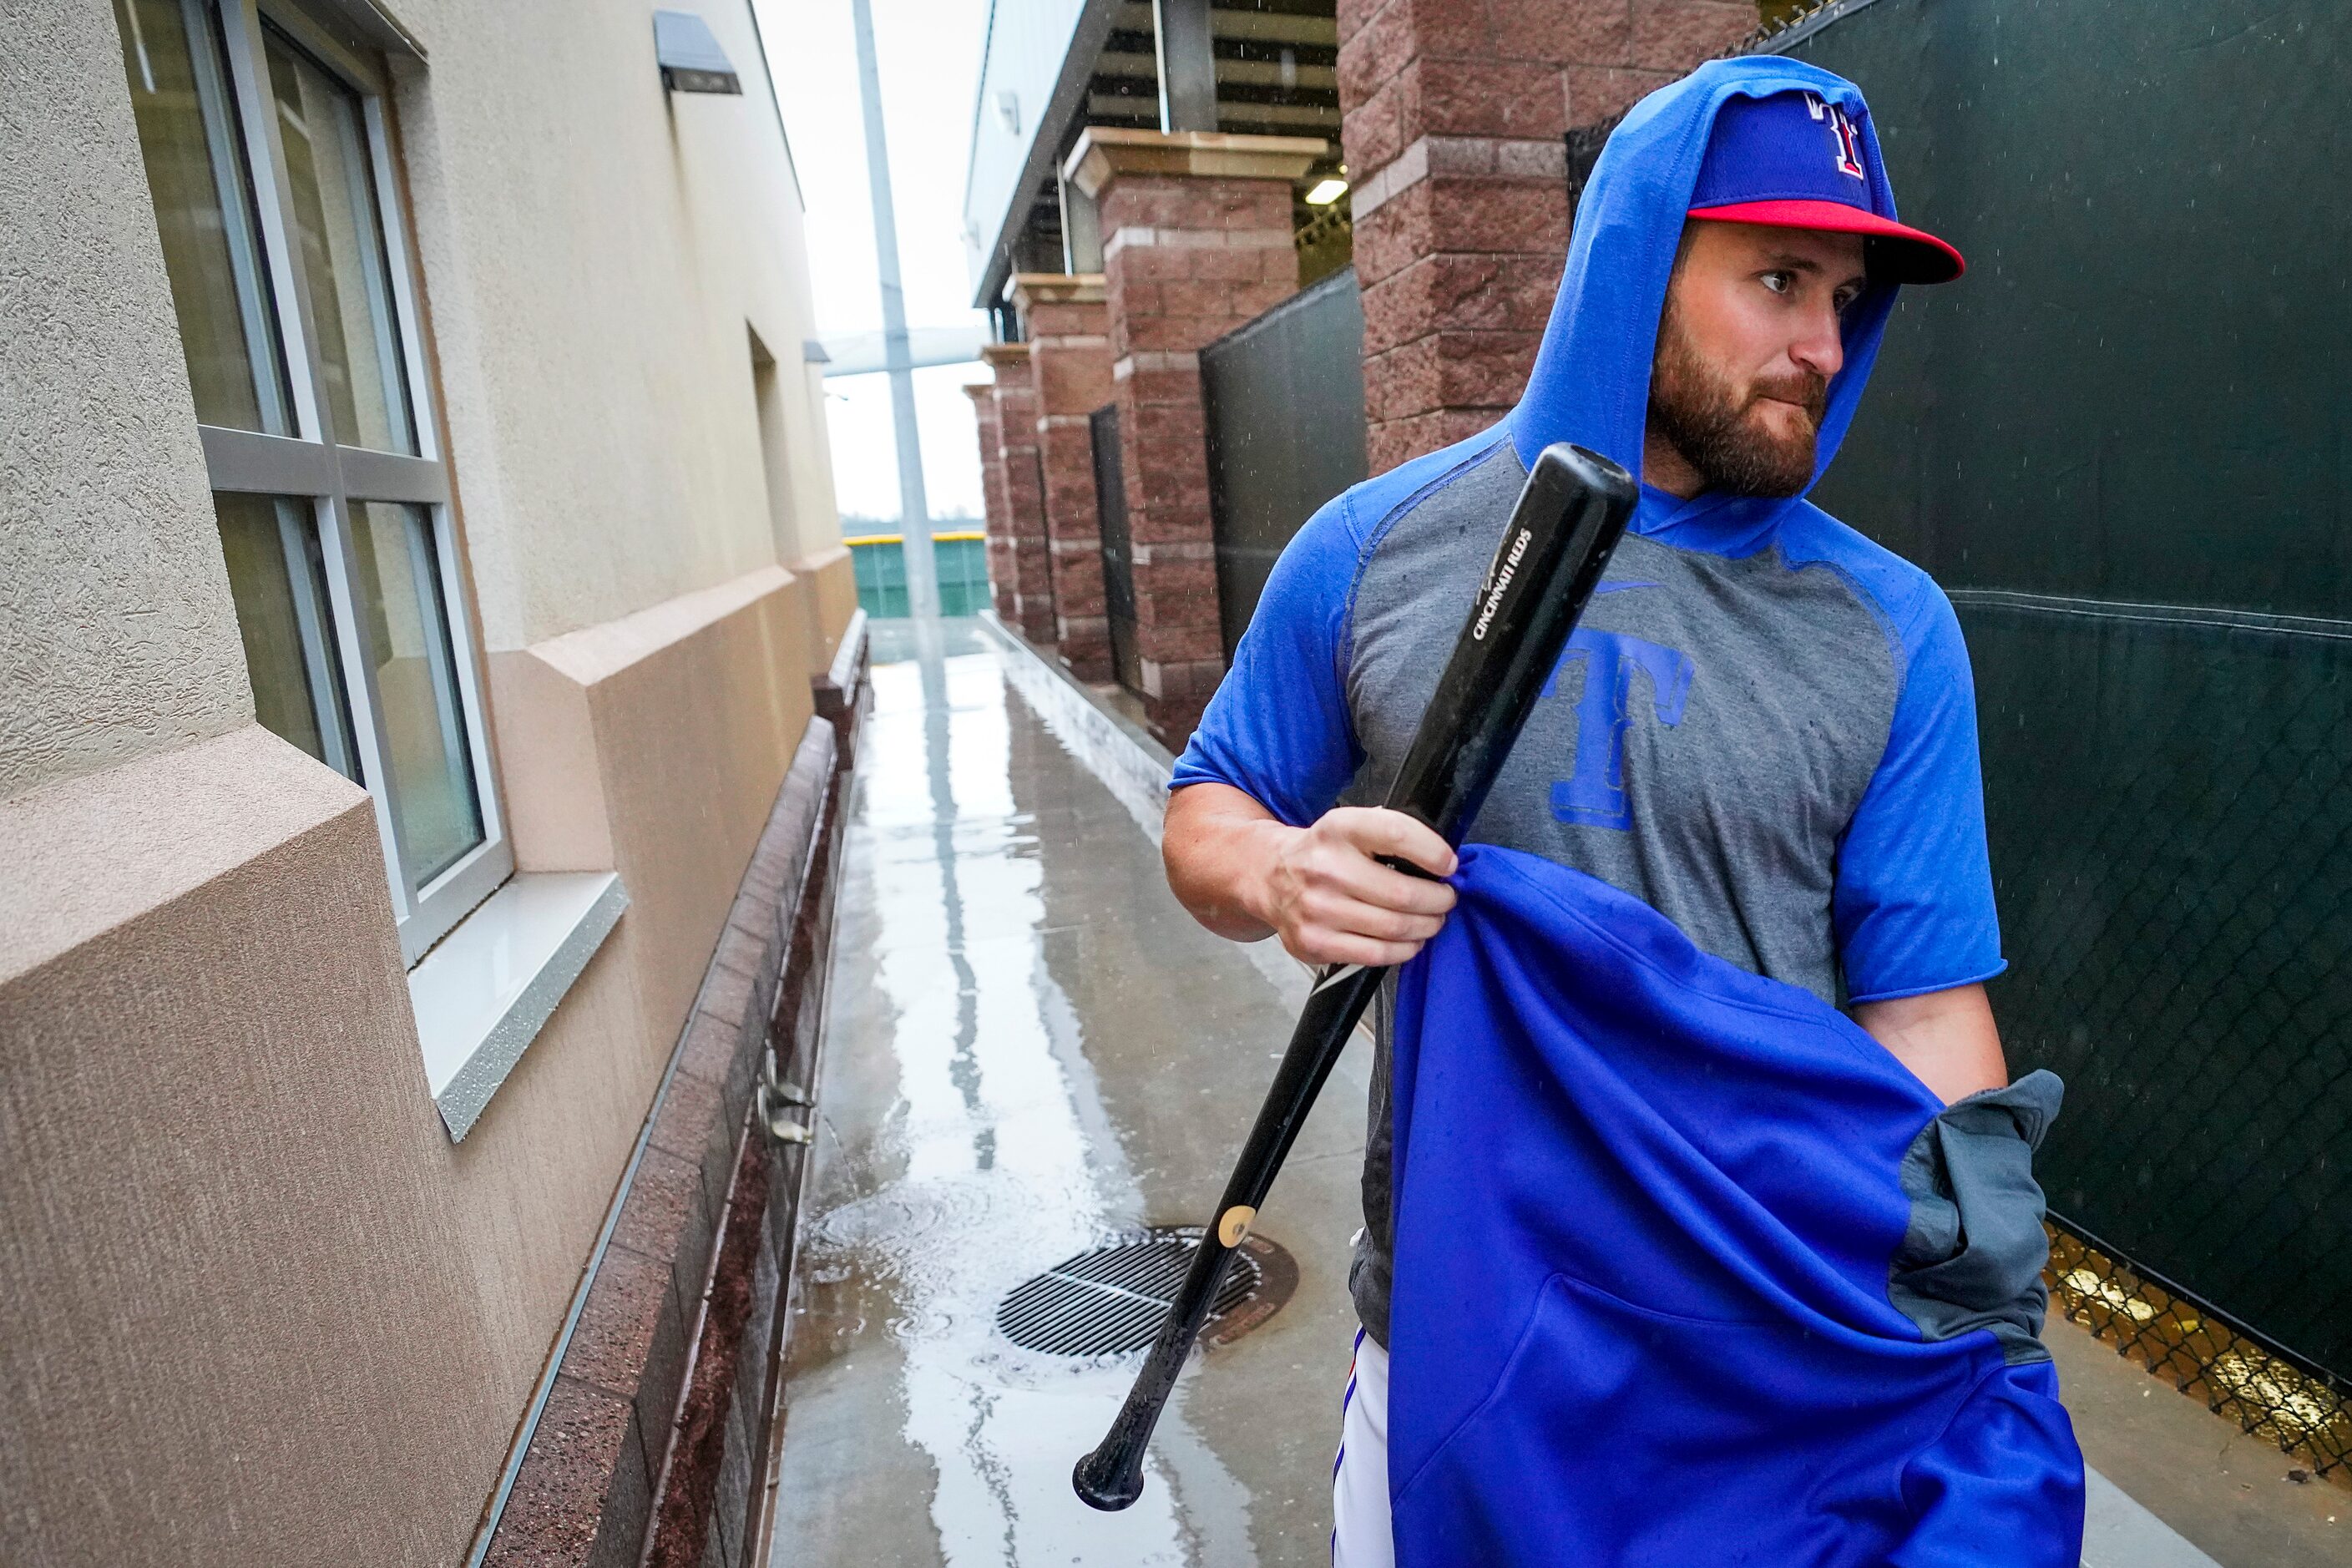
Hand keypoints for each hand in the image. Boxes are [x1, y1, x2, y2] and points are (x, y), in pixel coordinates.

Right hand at [1251, 807, 1458, 968]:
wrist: (1269, 877)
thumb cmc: (1325, 853)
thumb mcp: (1350, 827)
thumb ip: (1389, 836)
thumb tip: (1442, 864)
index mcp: (1338, 829)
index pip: (1396, 834)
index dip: (1433, 852)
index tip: (1449, 865)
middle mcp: (1324, 868)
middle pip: (1403, 893)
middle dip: (1438, 900)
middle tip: (1445, 900)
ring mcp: (1316, 908)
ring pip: (1395, 927)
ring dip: (1426, 926)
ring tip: (1432, 920)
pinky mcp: (1314, 942)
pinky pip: (1376, 954)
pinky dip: (1404, 949)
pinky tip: (1410, 940)